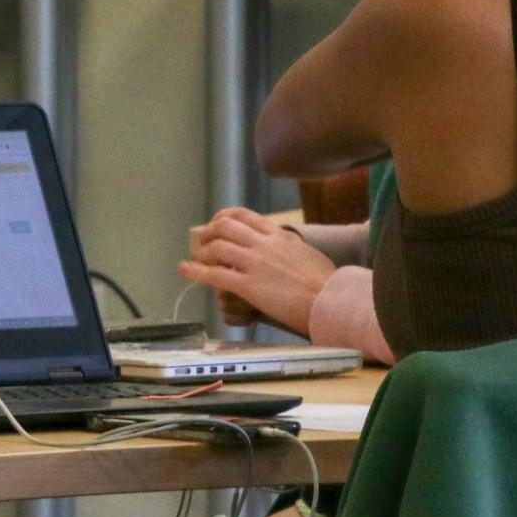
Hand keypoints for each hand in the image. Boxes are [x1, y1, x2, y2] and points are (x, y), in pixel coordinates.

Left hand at [177, 207, 334, 336]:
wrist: (332, 300)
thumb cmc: (327, 283)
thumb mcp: (308, 253)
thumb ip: (290, 247)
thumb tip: (285, 247)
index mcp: (279, 236)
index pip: (244, 215)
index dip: (224, 217)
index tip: (217, 222)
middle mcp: (264, 244)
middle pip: (225, 227)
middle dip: (208, 231)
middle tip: (202, 240)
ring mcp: (254, 264)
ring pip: (217, 248)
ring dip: (202, 251)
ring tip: (195, 257)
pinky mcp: (248, 286)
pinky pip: (215, 275)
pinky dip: (195, 271)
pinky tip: (185, 270)